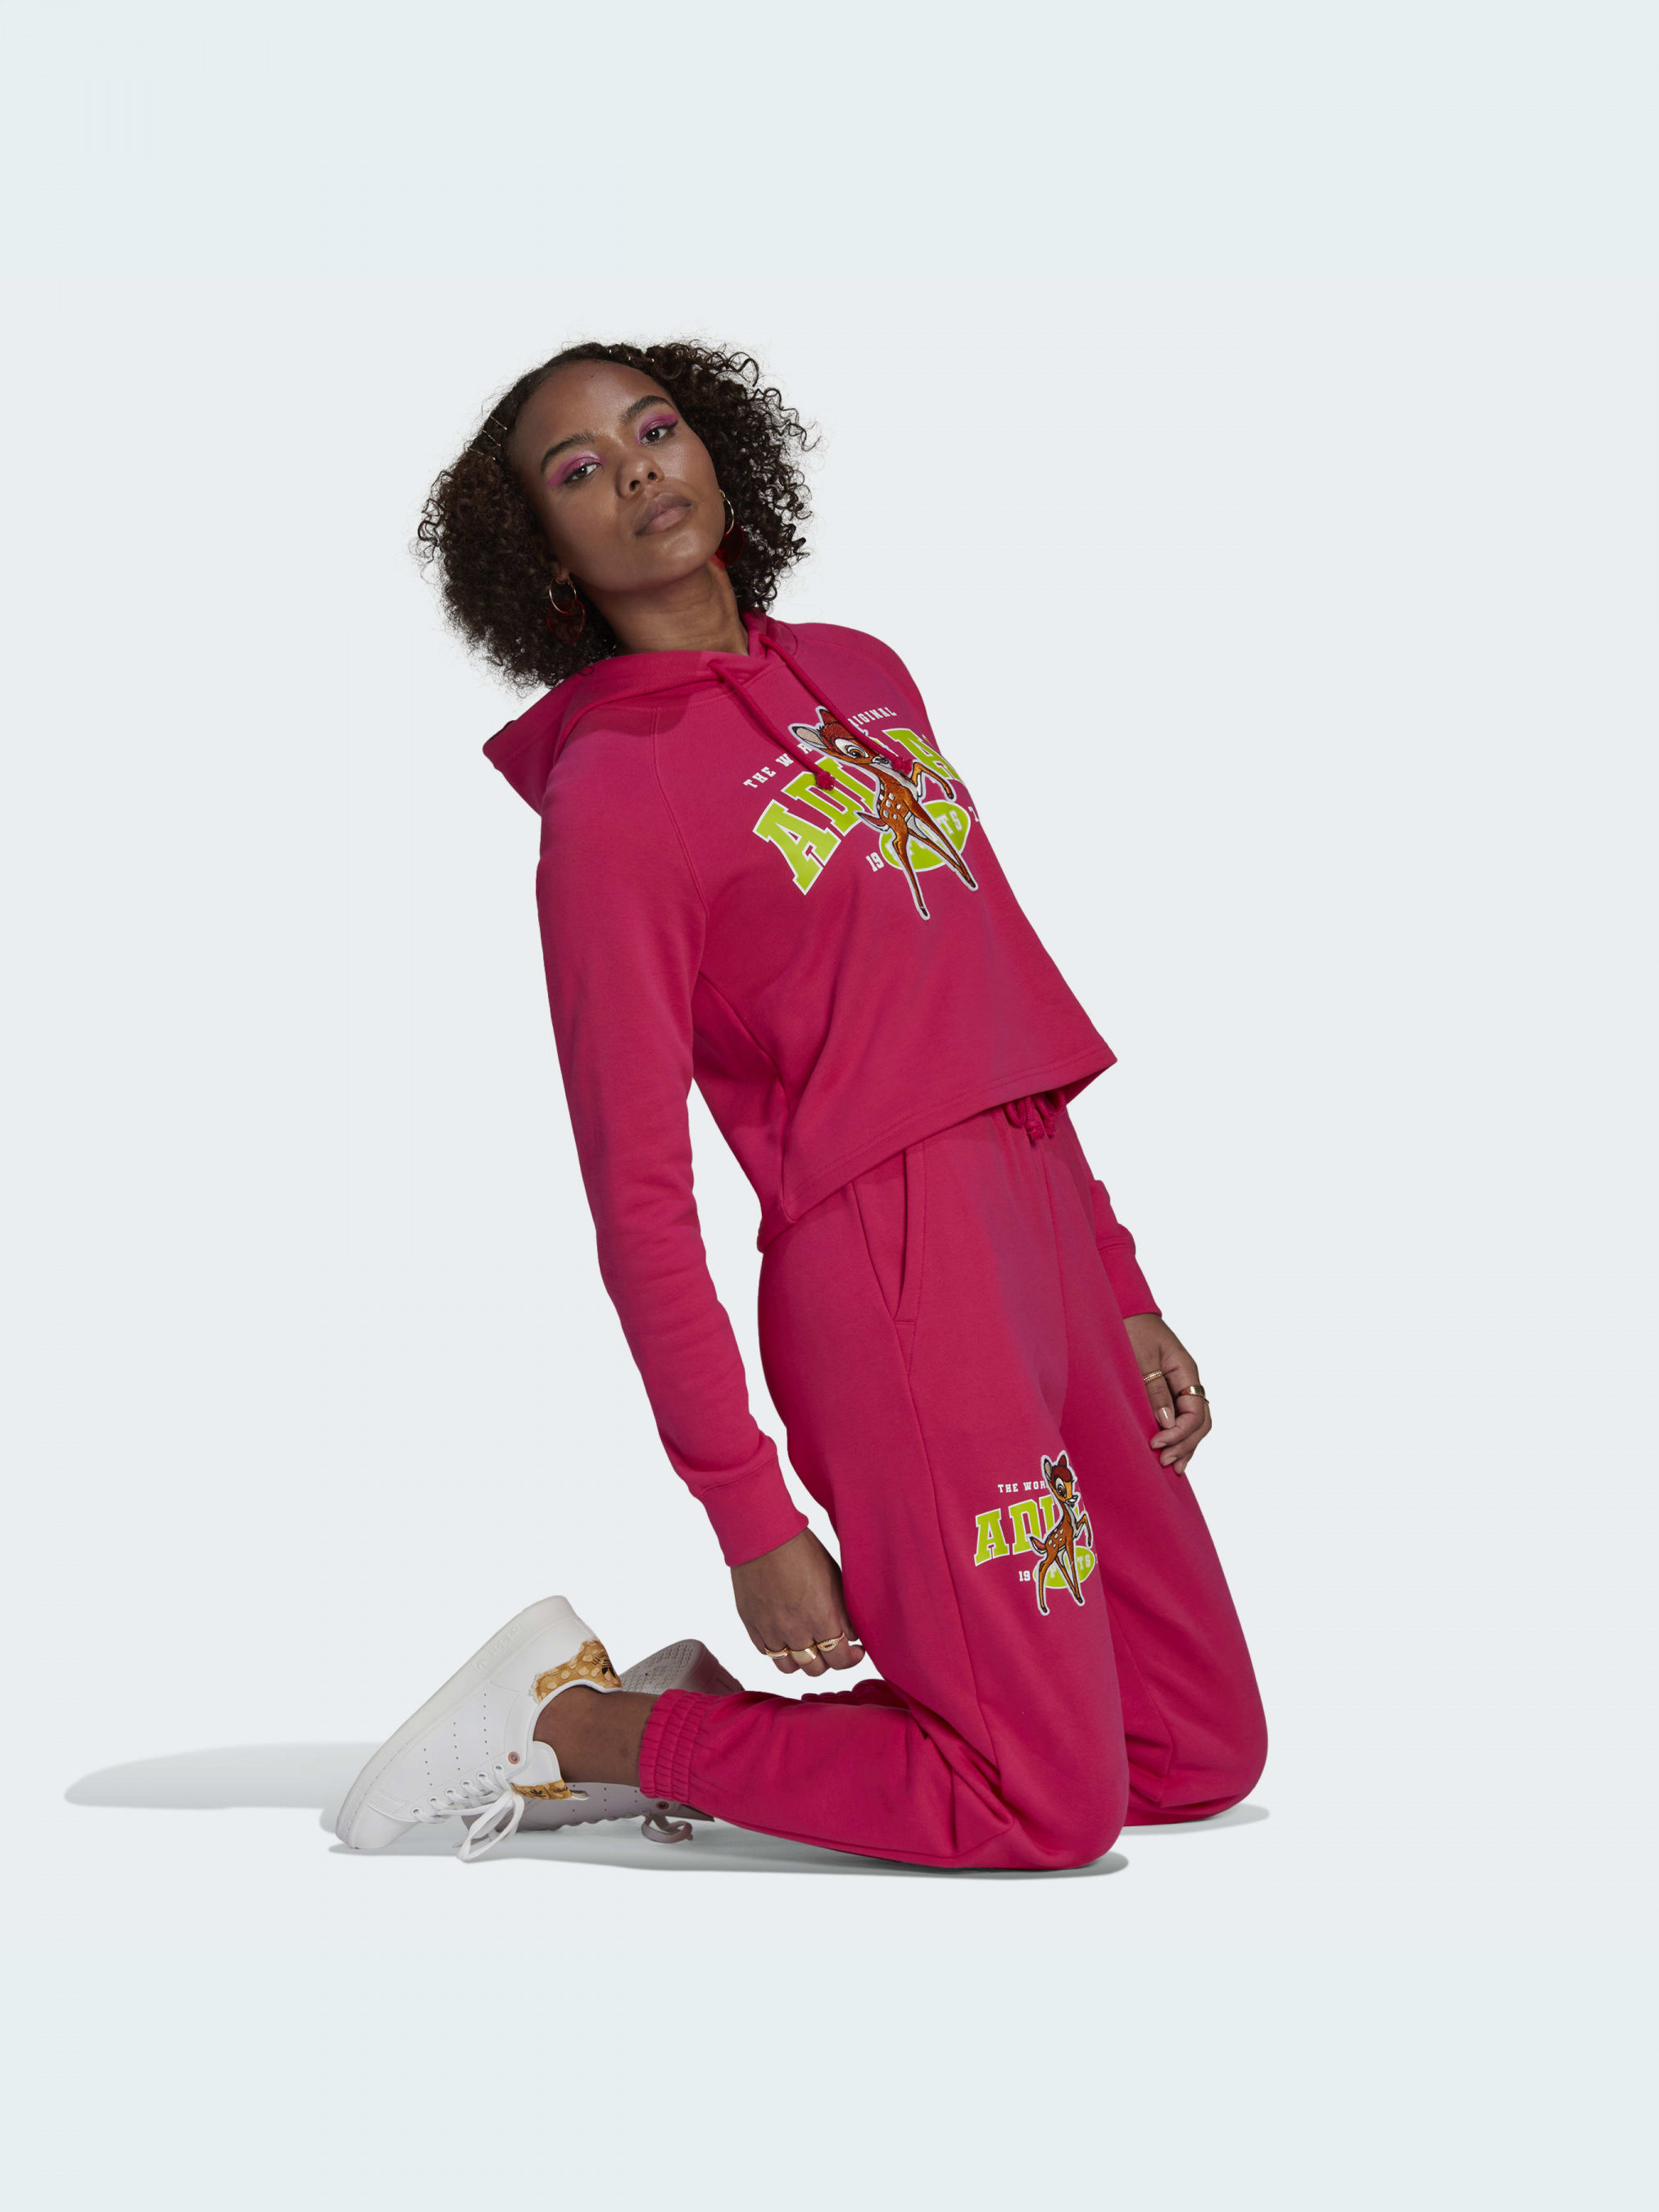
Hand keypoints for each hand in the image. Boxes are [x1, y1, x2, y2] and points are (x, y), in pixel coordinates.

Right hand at [731, 1528, 864, 1677]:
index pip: (839, 1660)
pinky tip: (786, 1633)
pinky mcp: (751, 1625)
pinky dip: (779, 1648)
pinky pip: (766, 1652)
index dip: (851, 1659)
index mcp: (820, 1617)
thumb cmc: (801, 1549)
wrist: (762, 1535)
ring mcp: (770, 1630)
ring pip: (789, 1667)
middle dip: (829, 1660)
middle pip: (815, 1669)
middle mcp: (794, 1630)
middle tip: (832, 1644)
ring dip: (802, 1659)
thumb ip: (845, 1612)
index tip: (855, 1651)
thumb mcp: (834, 1577)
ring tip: (808, 1643)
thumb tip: (852, 1636)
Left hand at [1123, 1313, 1212, 1475]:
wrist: (1122, 1309)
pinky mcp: (1167, 1389)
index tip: (1156, 1443)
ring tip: (1172, 1468)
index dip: (1180, 1432)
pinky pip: (1180, 1417)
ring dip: (1185, 1445)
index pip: (1195, 1411)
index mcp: (1185, 1370)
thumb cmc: (1130, 1328)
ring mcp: (1179, 1385)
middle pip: (1200, 1421)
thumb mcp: (1140, 1358)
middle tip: (1164, 1462)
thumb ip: (1154, 1389)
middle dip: (1185, 1444)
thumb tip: (1167, 1422)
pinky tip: (1170, 1452)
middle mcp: (1187, 1380)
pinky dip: (1177, 1436)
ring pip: (1194, 1423)